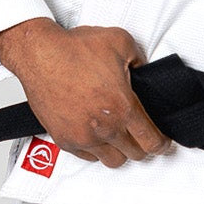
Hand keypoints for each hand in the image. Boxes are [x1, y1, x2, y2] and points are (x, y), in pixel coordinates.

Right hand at [0, 19, 173, 168]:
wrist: (39, 55)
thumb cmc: (73, 49)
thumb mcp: (120, 42)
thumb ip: (139, 59)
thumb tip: (143, 69)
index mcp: (123, 107)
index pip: (152, 140)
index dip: (162, 145)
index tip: (163, 144)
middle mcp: (104, 127)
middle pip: (135, 154)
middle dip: (142, 146)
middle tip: (141, 138)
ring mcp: (83, 137)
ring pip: (111, 161)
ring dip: (119, 152)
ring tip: (119, 140)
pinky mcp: (65, 139)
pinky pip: (87, 157)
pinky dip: (94, 150)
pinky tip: (96, 137)